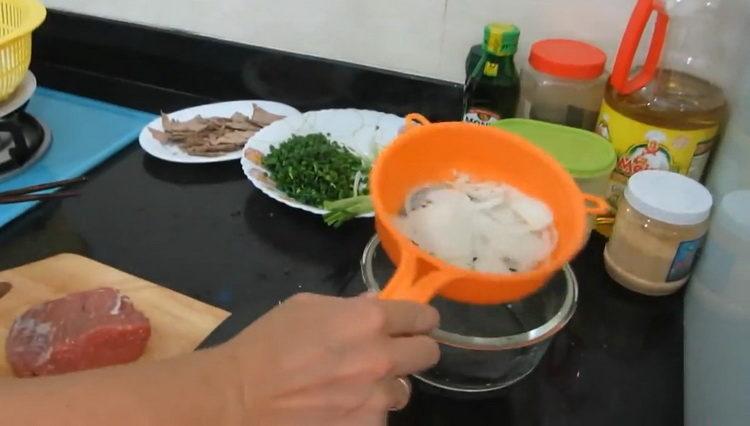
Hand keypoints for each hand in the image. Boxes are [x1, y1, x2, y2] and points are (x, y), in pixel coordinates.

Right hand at [220, 293, 439, 425]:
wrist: (239, 397)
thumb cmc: (267, 344)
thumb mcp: (305, 308)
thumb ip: (348, 305)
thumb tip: (375, 302)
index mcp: (368, 320)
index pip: (421, 317)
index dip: (420, 320)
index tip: (416, 324)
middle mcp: (381, 359)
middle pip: (428, 354)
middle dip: (414, 350)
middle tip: (393, 354)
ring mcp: (375, 399)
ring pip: (403, 391)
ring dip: (386, 386)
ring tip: (355, 387)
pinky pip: (379, 418)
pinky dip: (364, 413)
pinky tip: (339, 409)